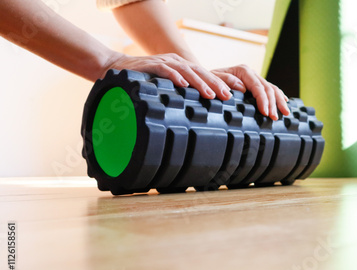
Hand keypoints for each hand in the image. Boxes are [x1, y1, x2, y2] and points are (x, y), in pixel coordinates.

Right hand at [103, 53, 232, 100]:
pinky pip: (164, 70)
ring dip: (200, 82)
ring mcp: (164, 63)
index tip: (238, 94)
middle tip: (229, 97)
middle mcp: (176, 63)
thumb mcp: (166, 89)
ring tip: (211, 94)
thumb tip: (198, 118)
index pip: (206, 75)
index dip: (222, 83)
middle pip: (201, 72)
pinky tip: (183, 85)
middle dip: (217, 84)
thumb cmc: (144, 84)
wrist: (117, 69)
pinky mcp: (150, 65)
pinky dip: (174, 76)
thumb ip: (180, 97)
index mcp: (183, 68)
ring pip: (187, 71)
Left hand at [212, 65, 289, 120]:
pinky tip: (285, 103)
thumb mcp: (213, 80)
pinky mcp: (255, 84)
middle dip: (273, 104)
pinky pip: (270, 89)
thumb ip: (225, 81)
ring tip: (285, 114)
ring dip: (279, 101)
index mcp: (243, 71)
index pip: (257, 86)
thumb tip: (242, 88)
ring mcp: (254, 78)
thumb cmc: (208, 81)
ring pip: (272, 88)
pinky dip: (278, 96)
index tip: (265, 112)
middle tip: (274, 118)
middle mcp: (251, 73)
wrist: (205, 78)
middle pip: (267, 88)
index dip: (263, 100)